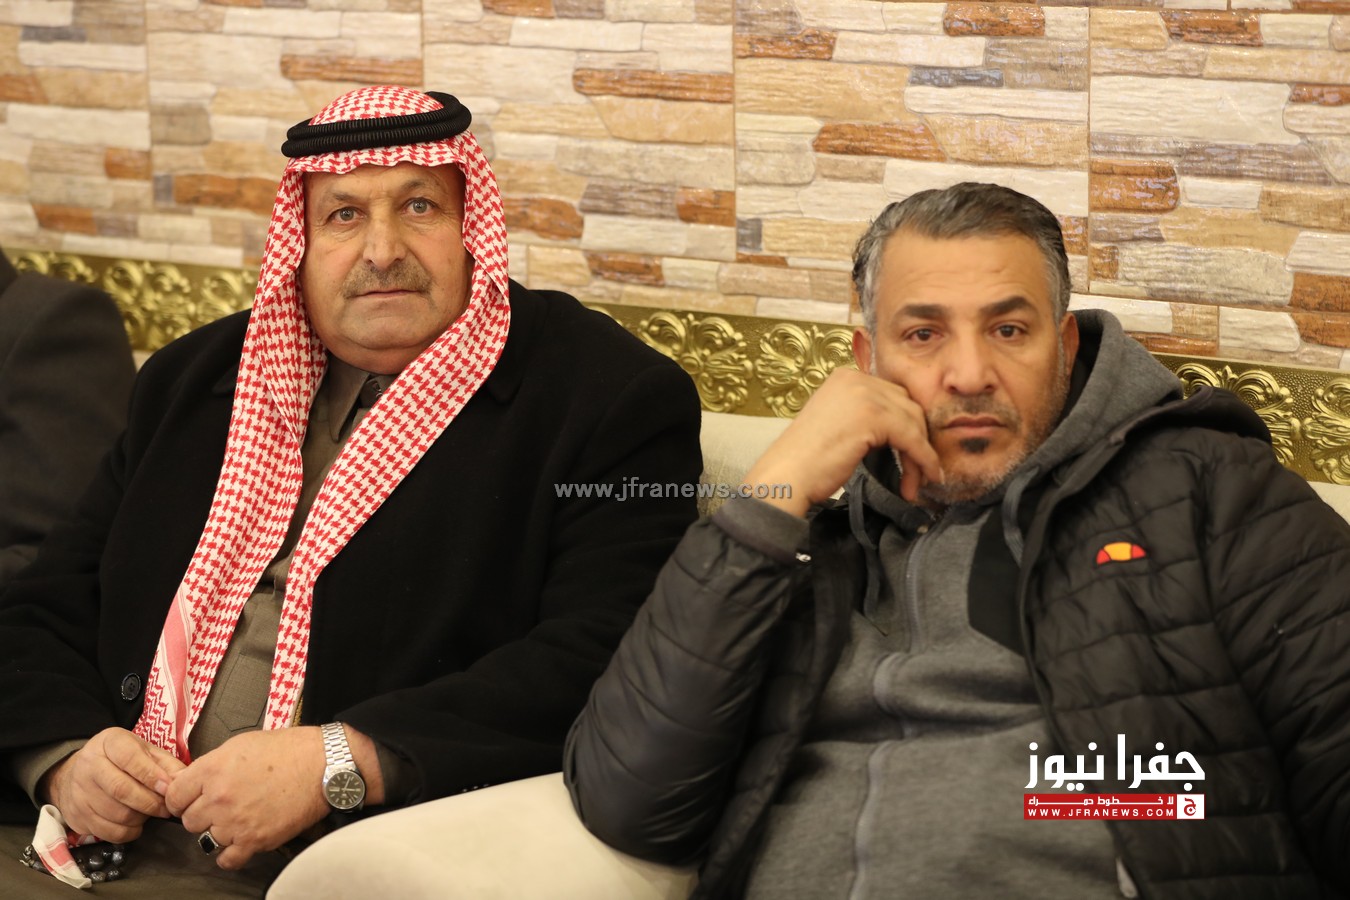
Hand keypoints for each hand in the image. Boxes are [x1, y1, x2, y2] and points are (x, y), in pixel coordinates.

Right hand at [42, 727, 185, 842]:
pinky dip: (128, 832)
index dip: (152, 776)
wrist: (78, 773)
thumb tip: (184, 780)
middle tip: (166, 808)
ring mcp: (79, 793)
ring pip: (116, 814)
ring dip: (141, 818)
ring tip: (150, 812)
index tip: (169, 788)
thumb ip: (166, 763)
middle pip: (121, 790)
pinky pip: (107, 832)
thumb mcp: (144, 751)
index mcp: (109, 743)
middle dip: (150, 802)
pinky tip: (136, 823)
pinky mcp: (76, 816)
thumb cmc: (120, 760)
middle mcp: (88, 766)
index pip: (130, 758)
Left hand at [164, 727, 328, 869]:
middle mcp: (219, 798)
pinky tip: (238, 842)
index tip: (188, 800)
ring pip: (206, 839)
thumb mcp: (241, 744)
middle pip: (188, 820)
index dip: (180, 798)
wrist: (322, 764)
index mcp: (213, 770)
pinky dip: (230, 854)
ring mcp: (235, 822)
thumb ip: (211, 765)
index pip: (174, 796)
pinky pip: (227, 860)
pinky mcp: (255, 840)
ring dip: (218, 831)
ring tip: (236, 819)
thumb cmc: (287, 749)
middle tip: (220, 806)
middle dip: (202, 813)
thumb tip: (190, 781)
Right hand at [742, 368, 942, 515]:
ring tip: (916, 484)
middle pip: (908, 406)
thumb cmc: (808, 460)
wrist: (787, 475)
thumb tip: (904, 430)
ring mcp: (865, 394)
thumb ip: (866, 416)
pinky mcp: (873, 416)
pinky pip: (912, 438)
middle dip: (918, 440)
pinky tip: (924, 478)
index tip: (913, 454)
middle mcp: (856, 378)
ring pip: (914, 423)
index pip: (894, 396)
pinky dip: (923, 460)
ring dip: (921, 455)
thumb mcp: (839, 423)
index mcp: (846, 377)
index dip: (908, 426)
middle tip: (918, 472)